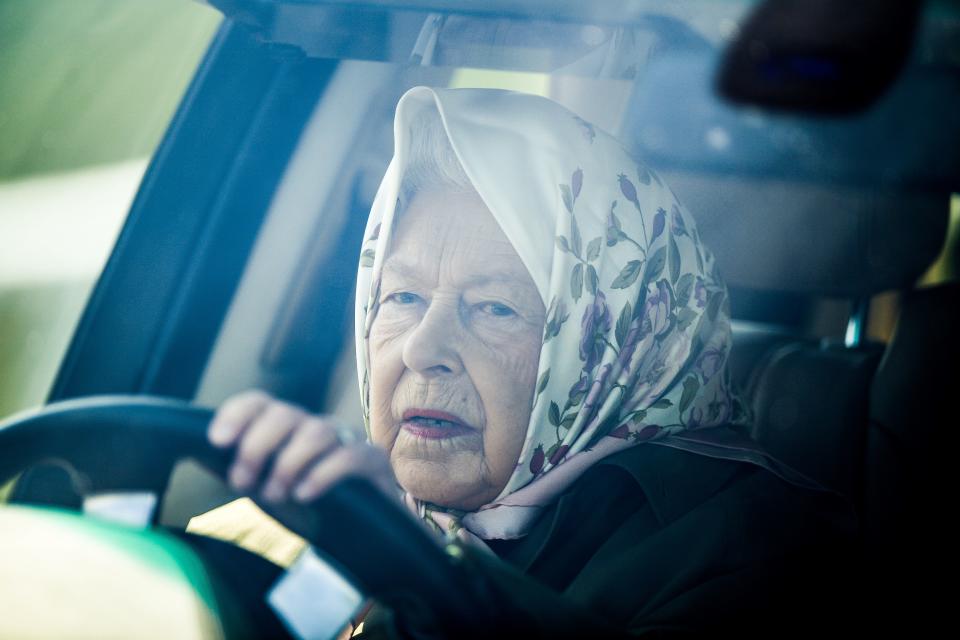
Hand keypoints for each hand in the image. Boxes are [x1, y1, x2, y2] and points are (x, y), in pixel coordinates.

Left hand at [207, 389, 397, 504]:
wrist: (361, 536)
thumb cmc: (308, 512)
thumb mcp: (267, 492)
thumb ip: (241, 472)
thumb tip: (201, 455)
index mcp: (288, 430)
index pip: (260, 404)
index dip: (237, 414)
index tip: (217, 440)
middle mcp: (315, 428)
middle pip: (285, 414)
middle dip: (257, 446)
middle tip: (242, 483)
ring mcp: (347, 440)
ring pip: (316, 432)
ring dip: (288, 464)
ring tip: (274, 496)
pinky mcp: (372, 461)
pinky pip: (348, 456)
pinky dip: (322, 474)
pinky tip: (304, 495)